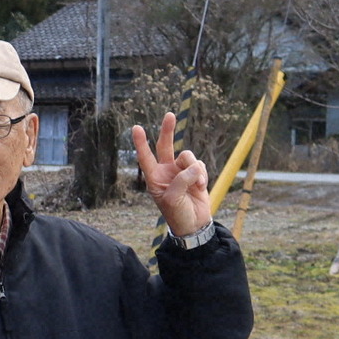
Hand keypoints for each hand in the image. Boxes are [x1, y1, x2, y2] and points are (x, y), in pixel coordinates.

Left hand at [131, 112, 212, 236]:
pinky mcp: (196, 174)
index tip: (136, 127)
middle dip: (167, 131)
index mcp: (154, 178)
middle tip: (169, 115)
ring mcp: (181, 171)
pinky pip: (200, 165)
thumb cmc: (177, 214)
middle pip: (166, 146)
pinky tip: (201, 187)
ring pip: (188, 157)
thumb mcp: (173, 199)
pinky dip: (202, 175)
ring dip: (194, 170)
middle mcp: (166, 172)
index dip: (141, 143)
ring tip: (196, 186)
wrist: (195, 224)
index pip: (145, 157)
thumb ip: (181, 180)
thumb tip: (194, 167)